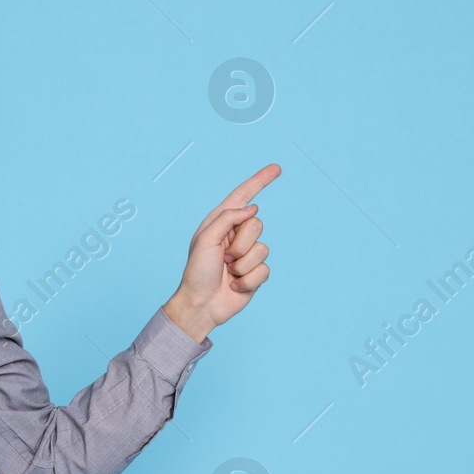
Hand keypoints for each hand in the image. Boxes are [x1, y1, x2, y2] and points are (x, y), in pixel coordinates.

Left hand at [163, 163, 280, 341]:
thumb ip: (227, 219)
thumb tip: (252, 208)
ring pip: (263, 249)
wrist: (201, 305)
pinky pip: (265, 269)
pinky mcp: (256, 272)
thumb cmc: (197, 272)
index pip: (243, 197)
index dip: (260, 181)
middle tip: (224, 258)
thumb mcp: (206, 240)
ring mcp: (247, 254)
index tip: (276, 168)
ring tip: (228, 272)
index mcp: (220, 223)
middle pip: (257, 225)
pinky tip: (234, 285)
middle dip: (241, 244)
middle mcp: (235, 235)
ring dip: (243, 264)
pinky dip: (248, 280)